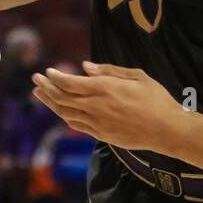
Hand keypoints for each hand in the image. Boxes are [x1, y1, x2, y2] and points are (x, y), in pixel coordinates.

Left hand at [32, 62, 180, 150]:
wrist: (167, 130)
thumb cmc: (156, 99)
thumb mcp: (137, 76)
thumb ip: (109, 71)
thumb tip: (86, 67)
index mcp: (105, 89)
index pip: (71, 83)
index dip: (56, 77)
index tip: (47, 72)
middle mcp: (97, 106)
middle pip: (64, 97)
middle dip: (47, 88)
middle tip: (35, 80)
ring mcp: (98, 123)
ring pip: (66, 113)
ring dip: (51, 103)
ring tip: (39, 95)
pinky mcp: (102, 135)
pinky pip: (78, 126)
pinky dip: (65, 117)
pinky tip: (60, 112)